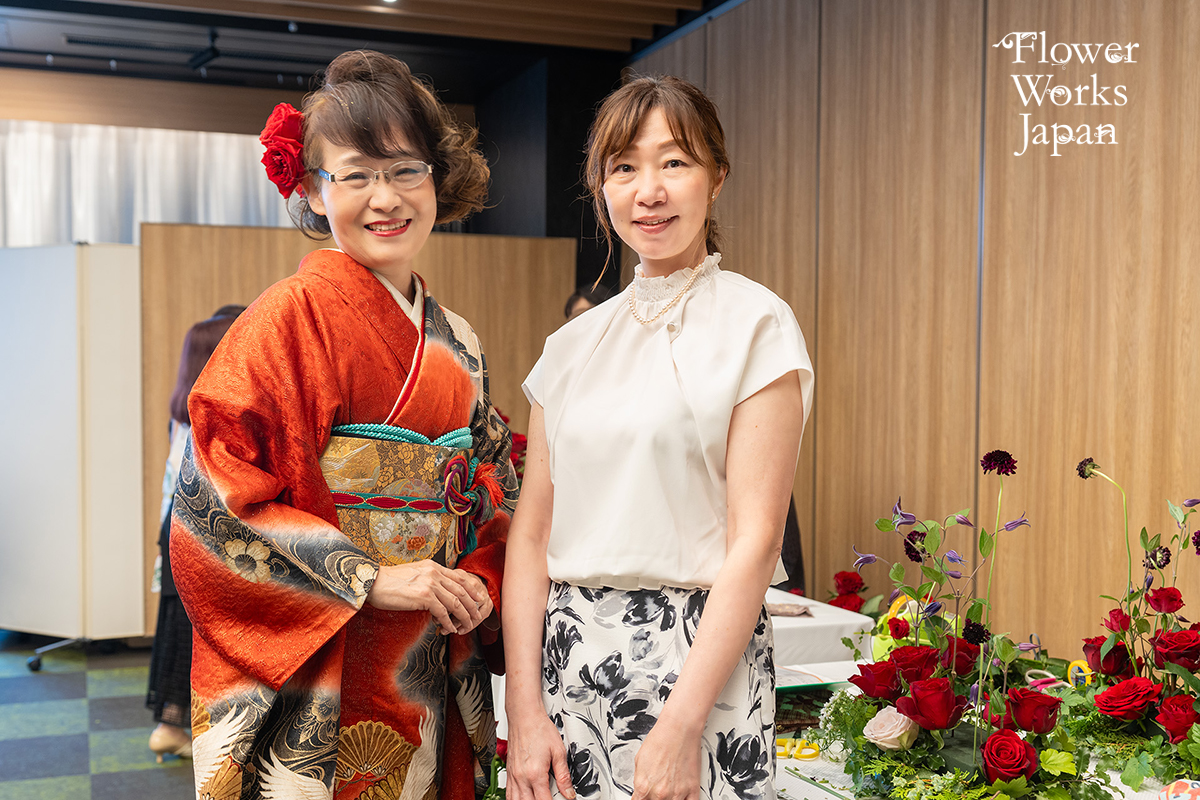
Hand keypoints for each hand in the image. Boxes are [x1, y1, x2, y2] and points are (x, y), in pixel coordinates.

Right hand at [366, 561, 491, 633]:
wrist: (372, 582)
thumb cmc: (389, 582)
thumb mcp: (414, 574)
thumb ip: (429, 579)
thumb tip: (439, 592)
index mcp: (433, 567)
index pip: (460, 577)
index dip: (472, 590)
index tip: (478, 600)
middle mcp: (434, 572)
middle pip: (462, 590)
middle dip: (472, 606)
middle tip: (477, 617)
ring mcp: (429, 583)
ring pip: (456, 602)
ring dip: (464, 617)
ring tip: (466, 627)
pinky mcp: (423, 596)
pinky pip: (443, 612)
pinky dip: (448, 622)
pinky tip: (449, 629)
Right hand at [505, 711, 574, 799]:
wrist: (524, 717)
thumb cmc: (539, 729)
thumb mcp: (559, 752)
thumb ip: (564, 775)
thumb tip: (569, 792)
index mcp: (535, 773)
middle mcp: (521, 777)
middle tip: (549, 798)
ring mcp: (513, 775)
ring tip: (537, 798)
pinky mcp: (509, 772)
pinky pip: (508, 793)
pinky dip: (515, 799)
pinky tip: (523, 798)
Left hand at [631, 718, 700, 799]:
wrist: (679, 729)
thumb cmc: (661, 739)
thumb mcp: (639, 760)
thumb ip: (640, 780)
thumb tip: (641, 791)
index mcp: (643, 786)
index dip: (641, 799)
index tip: (644, 797)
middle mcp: (660, 793)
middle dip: (654, 798)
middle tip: (657, 788)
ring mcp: (677, 793)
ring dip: (669, 798)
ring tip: (669, 788)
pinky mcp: (692, 790)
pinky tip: (680, 796)